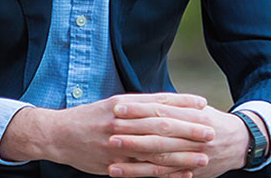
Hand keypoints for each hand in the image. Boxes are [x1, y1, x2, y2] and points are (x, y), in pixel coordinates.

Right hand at [0, 92, 209, 176]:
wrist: (59, 135)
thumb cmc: (93, 116)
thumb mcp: (117, 102)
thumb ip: (146, 103)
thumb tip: (178, 101)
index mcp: (125, 105)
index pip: (159, 104)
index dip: (183, 105)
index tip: (204, 106)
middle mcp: (122, 124)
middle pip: (161, 127)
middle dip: (188, 131)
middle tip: (211, 132)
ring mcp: (117, 147)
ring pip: (154, 152)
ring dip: (181, 156)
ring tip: (203, 158)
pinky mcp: (113, 166)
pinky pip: (143, 172)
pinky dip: (164, 174)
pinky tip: (182, 174)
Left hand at [109, 104, 251, 177]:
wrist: (241, 144)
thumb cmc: (214, 122)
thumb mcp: (199, 110)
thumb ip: (175, 106)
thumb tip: (146, 100)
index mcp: (195, 116)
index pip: (162, 111)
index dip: (140, 109)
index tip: (118, 107)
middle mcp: (194, 136)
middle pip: (160, 134)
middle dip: (134, 132)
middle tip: (110, 130)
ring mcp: (192, 156)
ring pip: (159, 157)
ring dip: (133, 156)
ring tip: (111, 152)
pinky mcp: (188, 173)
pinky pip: (161, 175)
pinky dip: (139, 173)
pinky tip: (120, 171)